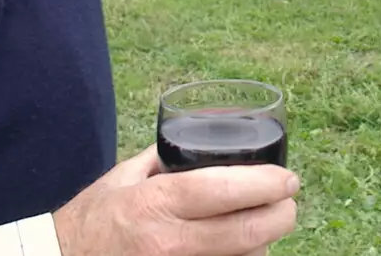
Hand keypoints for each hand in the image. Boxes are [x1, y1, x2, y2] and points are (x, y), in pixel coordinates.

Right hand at [52, 145, 298, 255]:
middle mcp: (170, 242)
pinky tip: (244, 250)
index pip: (228, 189)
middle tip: (289, 203)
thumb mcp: (124, 177)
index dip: (269, 184)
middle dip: (282, 216)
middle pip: (248, 232)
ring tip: (266, 227)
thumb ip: (164, 157)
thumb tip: (202, 135)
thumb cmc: (91, 219)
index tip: (288, 179)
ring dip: (264, 244)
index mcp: (158, 202)